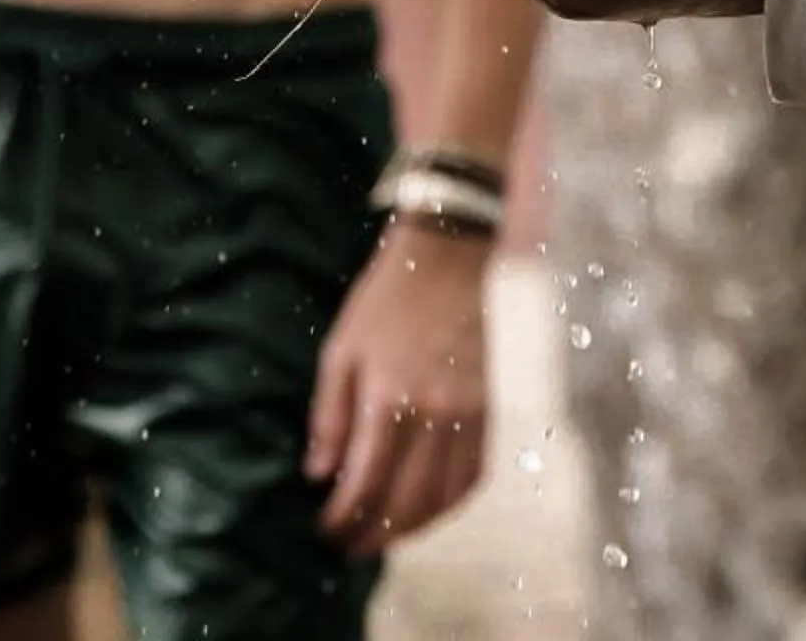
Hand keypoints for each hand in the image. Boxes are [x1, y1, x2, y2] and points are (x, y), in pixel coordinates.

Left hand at [308, 222, 491, 557]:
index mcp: (388, 397)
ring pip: (441, 499)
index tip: (324, 530)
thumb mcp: (341, 350)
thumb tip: (318, 475)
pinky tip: (425, 512)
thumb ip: (328, 416)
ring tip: (381, 537)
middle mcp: (433, 414)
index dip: (341, 518)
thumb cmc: (385, 302)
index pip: (363, 484)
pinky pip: (472, 478)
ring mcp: (467, 416)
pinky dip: (447, 505)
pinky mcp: (487, 412)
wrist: (450, 259)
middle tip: (348, 547)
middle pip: (403, 503)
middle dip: (371, 534)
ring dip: (409, 529)